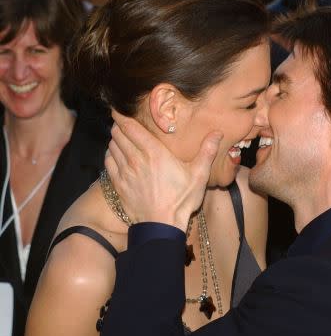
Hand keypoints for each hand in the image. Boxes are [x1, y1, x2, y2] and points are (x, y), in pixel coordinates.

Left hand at [105, 111, 222, 230]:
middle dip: (118, 126)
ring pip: (112, 147)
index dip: (122, 116)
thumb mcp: (199, 174)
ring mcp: (125, 172)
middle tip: (121, 122)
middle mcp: (136, 159)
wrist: (162, 225)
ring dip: (114, 139)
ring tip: (119, 136)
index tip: (118, 110)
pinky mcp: (119, 185)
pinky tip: (114, 154)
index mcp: (155, 152)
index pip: (131, 128)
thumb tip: (217, 132)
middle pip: (119, 134)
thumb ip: (207, 151)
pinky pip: (108, 163)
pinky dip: (109, 155)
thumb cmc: (182, 200)